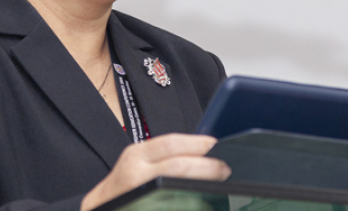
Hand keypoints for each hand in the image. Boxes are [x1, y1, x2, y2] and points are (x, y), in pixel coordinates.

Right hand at [80, 134, 230, 210]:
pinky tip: (199, 202)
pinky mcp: (141, 206)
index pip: (170, 143)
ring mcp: (138, 193)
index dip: (196, 143)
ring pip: (176, 184)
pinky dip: (188, 203)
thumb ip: (161, 158)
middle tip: (224, 169)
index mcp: (136, 155)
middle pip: (177, 165)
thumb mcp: (136, 165)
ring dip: (201, 184)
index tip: (215, 144)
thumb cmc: (122, 188)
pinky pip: (171, 204)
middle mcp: (135, 172)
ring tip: (218, 185)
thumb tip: (200, 154)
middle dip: (206, 167)